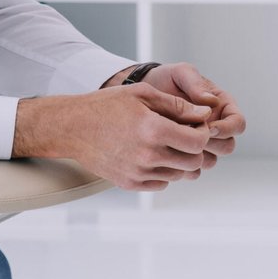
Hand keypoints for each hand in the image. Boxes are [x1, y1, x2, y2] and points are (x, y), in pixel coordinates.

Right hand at [15, 84, 213, 191]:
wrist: (73, 127)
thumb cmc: (107, 106)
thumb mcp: (143, 95)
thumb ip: (177, 106)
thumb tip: (205, 114)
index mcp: (154, 130)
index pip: (198, 142)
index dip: (202, 132)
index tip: (194, 125)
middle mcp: (148, 156)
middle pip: (193, 162)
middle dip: (193, 148)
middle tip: (183, 135)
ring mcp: (139, 173)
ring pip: (179, 174)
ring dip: (179, 160)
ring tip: (165, 143)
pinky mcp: (130, 184)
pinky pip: (161, 183)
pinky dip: (163, 171)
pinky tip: (151, 154)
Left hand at [140, 62, 245, 169]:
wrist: (144, 95)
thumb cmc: (166, 79)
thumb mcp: (181, 73)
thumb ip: (195, 83)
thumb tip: (211, 102)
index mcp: (222, 107)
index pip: (238, 123)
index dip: (227, 129)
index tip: (208, 127)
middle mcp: (216, 127)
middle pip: (228, 146)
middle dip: (212, 144)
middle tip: (191, 137)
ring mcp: (202, 143)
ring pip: (211, 160)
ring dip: (197, 156)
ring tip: (177, 144)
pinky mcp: (186, 155)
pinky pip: (193, 169)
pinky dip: (183, 164)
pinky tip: (169, 153)